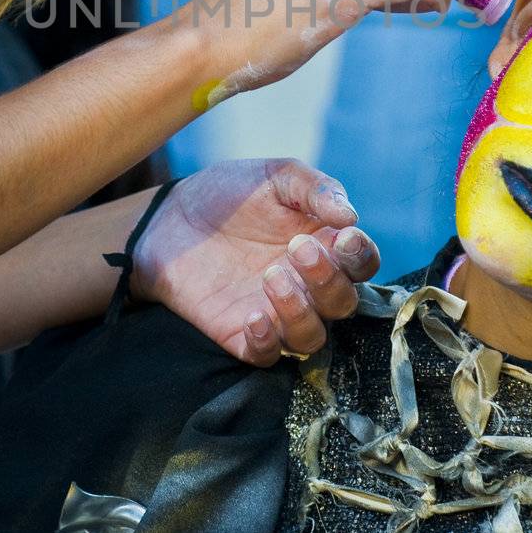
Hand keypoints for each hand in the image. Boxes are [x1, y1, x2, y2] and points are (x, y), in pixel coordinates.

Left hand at [131, 159, 380, 365]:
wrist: (169, 216)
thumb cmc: (228, 193)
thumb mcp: (273, 177)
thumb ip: (314, 189)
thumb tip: (351, 216)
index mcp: (324, 245)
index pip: (362, 263)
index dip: (361, 256)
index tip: (343, 238)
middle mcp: (307, 285)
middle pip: (344, 304)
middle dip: (328, 280)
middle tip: (296, 248)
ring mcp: (276, 312)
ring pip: (312, 337)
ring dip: (300, 312)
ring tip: (271, 276)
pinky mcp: (242, 334)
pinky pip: (268, 356)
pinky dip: (267, 342)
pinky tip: (252, 316)